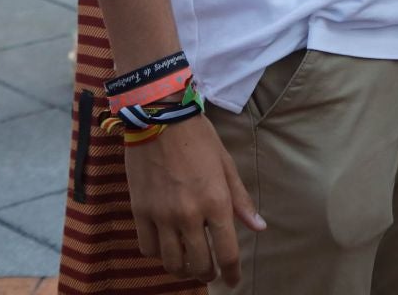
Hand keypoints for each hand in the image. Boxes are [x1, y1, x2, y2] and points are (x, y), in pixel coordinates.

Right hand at [125, 116, 264, 283]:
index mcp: (216, 202)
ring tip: (189, 263)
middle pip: (198, 264)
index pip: (227, 252)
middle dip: (208, 273)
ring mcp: (161, 215)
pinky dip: (159, 254)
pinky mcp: (139, 212)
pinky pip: (148, 248)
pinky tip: (166, 247)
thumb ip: (241, 201)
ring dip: (183, 269)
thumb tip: (259, 228)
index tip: (233, 281)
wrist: (159, 119)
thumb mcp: (226, 166)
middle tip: (211, 271)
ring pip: (171, 262)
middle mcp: (189, 214)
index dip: (231, 273)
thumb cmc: (199, 138)